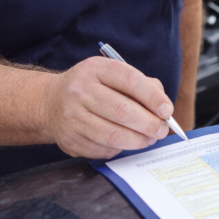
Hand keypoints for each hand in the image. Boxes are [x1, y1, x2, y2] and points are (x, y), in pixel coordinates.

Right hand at [39, 56, 172, 158]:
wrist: (51, 102)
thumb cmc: (92, 87)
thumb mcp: (112, 74)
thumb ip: (141, 85)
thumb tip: (163, 107)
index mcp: (95, 69)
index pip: (129, 80)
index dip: (152, 97)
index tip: (166, 110)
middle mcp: (80, 91)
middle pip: (123, 111)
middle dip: (149, 124)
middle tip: (161, 129)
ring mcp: (72, 116)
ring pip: (114, 135)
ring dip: (138, 140)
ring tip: (149, 139)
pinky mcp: (70, 140)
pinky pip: (103, 149)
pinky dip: (121, 148)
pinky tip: (126, 142)